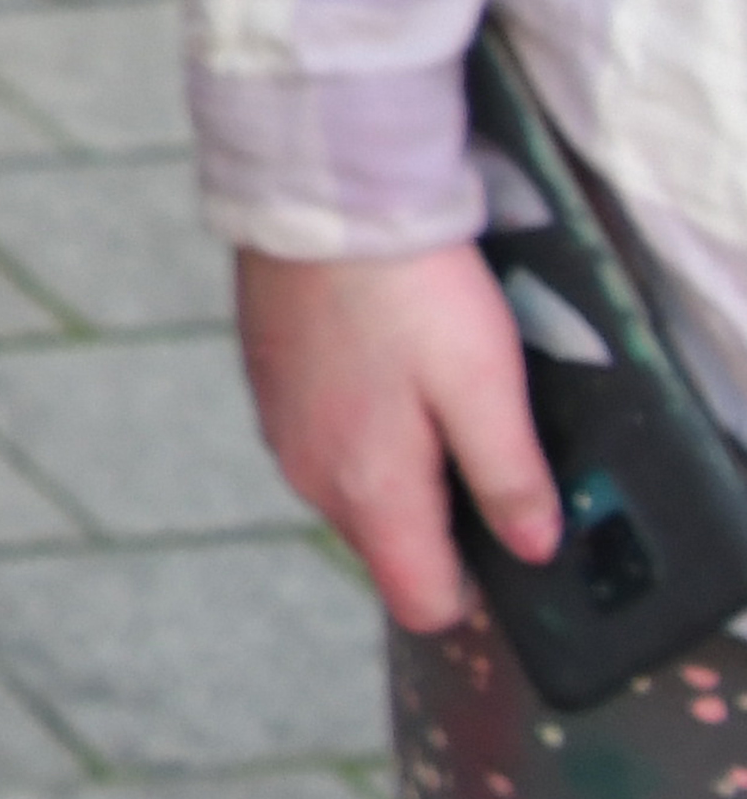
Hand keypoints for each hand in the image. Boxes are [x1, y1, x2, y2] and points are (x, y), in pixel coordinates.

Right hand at [242, 239, 560, 633]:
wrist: (320, 197)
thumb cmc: (411, 291)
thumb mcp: (487, 386)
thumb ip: (510, 479)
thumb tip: (533, 546)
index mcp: (370, 489)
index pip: (421, 601)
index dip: (475, 588)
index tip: (506, 531)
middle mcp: (311, 475)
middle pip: (388, 549)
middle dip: (438, 520)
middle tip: (480, 439)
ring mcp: (280, 432)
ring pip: (356, 494)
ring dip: (398, 470)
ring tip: (432, 392)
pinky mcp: (266, 388)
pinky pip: (325, 444)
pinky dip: (360, 428)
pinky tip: (385, 364)